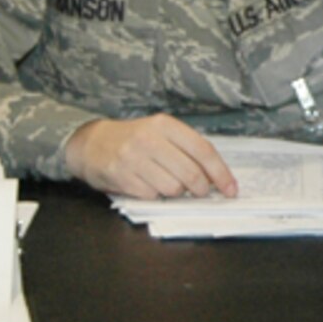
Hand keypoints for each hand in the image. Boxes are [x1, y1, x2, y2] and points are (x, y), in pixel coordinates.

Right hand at [65, 115, 238, 198]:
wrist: (91, 143)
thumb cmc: (134, 140)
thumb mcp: (161, 134)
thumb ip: (187, 150)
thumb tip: (216, 178)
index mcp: (166, 125)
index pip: (204, 151)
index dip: (221, 174)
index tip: (231, 189)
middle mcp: (150, 139)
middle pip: (191, 174)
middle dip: (201, 189)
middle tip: (200, 192)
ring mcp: (133, 157)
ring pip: (172, 188)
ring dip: (175, 193)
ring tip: (167, 183)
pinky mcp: (120, 175)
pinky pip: (151, 196)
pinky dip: (155, 196)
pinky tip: (148, 186)